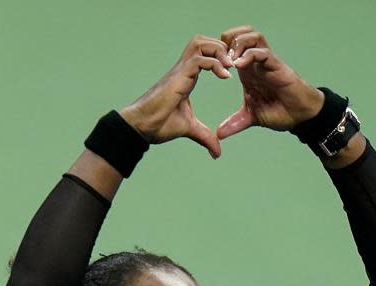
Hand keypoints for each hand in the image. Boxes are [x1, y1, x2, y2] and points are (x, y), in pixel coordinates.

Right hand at [119, 36, 234, 158]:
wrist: (141, 126)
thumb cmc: (158, 125)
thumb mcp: (189, 129)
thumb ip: (205, 137)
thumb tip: (217, 153)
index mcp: (186, 76)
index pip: (205, 53)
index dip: (220, 57)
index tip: (232, 72)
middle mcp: (183, 69)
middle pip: (204, 41)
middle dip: (222, 48)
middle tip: (233, 65)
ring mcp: (180, 71)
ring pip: (201, 43)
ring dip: (219, 51)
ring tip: (229, 67)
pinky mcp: (179, 76)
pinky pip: (200, 60)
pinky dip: (216, 64)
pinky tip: (225, 76)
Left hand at [217, 26, 324, 138]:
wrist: (300, 116)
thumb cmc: (280, 111)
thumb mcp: (251, 117)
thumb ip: (234, 123)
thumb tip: (219, 134)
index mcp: (248, 71)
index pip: (232, 47)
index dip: (219, 51)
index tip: (210, 65)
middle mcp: (256, 63)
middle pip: (240, 34)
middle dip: (227, 40)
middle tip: (219, 57)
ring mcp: (267, 62)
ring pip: (253, 36)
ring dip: (239, 43)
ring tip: (230, 60)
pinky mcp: (278, 66)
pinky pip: (263, 52)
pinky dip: (250, 54)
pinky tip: (239, 65)